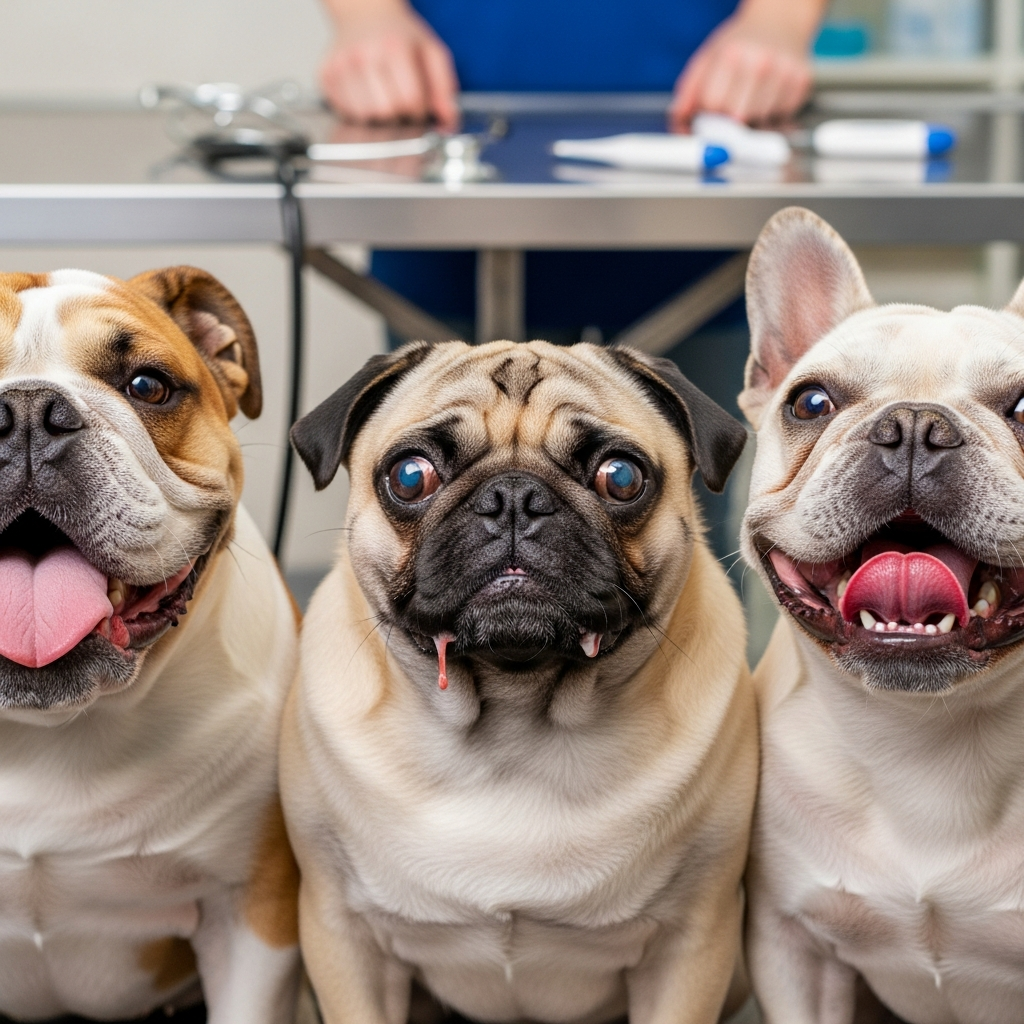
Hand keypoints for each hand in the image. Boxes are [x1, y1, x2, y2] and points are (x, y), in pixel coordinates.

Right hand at [320, 3, 458, 127]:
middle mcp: (364, 54)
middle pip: (387, 112)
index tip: (418, 104)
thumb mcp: (431, 52)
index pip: (410, 101)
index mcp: (394, 47)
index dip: (419, 111)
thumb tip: (449, 121)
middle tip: (400, 101)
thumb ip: (444, 87)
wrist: (364, 12)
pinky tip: (365, 94)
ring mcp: (341, 65)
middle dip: (399, 115)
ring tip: (382, 96)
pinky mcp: (325, 75)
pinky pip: (345, 112)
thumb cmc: (398, 35)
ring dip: (378, 116)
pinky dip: (358, 112)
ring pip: (365, 117)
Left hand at [670, 4, 816, 125]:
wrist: (780, 20)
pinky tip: (769, 94)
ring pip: (759, 122)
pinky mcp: (802, 83)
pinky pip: (781, 117)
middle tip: (729, 108)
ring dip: (751, 119)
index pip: (713, 105)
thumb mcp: (708, 57)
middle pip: (736, 118)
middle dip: (728, 120)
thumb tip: (679, 122)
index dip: (707, 113)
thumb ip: (689, 91)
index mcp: (731, 55)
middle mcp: (760, 63)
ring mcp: (784, 73)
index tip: (709, 110)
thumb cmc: (740, 43)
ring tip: (750, 96)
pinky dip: (772, 114)